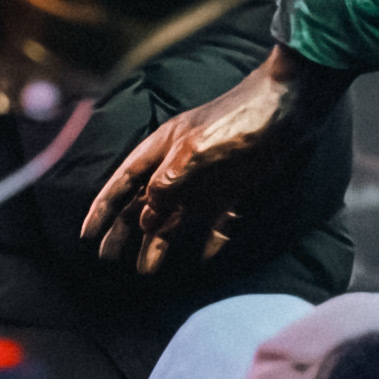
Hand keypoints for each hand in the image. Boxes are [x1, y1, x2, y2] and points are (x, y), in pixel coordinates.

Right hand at [82, 47, 345, 273]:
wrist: (291, 107)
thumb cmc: (238, 120)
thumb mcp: (194, 152)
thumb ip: (166, 185)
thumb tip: (144, 218)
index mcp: (162, 151)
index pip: (123, 183)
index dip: (102, 210)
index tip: (87, 238)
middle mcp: (180, 169)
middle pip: (143, 204)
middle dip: (123, 231)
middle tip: (108, 261)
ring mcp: (208, 181)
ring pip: (174, 218)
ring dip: (158, 243)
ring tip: (145, 271)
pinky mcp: (236, 191)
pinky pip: (217, 223)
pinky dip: (209, 241)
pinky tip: (203, 258)